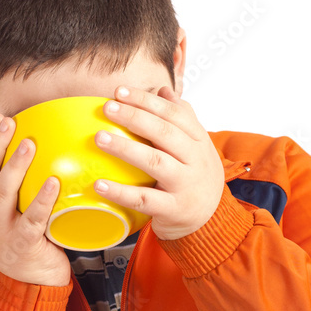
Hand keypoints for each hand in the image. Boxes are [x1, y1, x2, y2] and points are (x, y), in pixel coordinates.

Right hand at [0, 113, 71, 287]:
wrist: (27, 286)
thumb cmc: (26, 241)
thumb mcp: (12, 213)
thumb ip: (16, 187)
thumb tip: (36, 149)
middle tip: (9, 123)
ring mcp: (2, 231)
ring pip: (3, 194)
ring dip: (15, 167)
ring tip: (30, 144)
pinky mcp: (22, 246)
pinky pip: (32, 221)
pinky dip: (42, 200)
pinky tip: (54, 183)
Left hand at [93, 85, 224, 240]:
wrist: (211, 220)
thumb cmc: (196, 177)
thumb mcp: (197, 146)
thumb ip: (182, 117)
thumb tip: (163, 90)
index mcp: (199, 140)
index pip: (174, 114)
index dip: (146, 101)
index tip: (120, 92)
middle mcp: (196, 160)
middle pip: (164, 133)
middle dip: (134, 117)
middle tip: (108, 108)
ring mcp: (185, 185)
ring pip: (155, 162)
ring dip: (125, 148)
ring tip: (100, 138)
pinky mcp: (173, 209)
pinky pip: (145, 200)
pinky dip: (121, 192)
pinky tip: (100, 184)